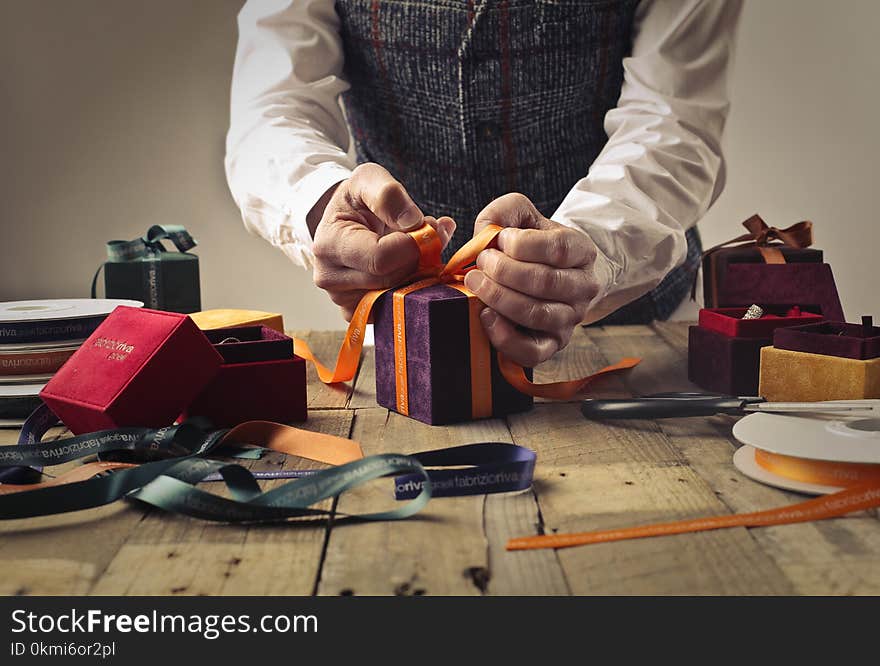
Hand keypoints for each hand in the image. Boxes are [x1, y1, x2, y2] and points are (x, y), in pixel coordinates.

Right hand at [311, 163, 454, 319]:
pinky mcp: (358, 312)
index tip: (427, 227)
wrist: (343, 220)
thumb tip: (413, 222)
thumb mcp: (368, 180)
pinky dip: (411, 289)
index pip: (381, 258)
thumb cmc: (356, 200)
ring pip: (398, 297)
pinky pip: (395, 309)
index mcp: (329, 245)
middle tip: (430, 235)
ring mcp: (343, 300)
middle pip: (393, 280)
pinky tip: (410, 267)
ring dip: (419, 273)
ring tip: (418, 248)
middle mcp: (330, 279)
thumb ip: (389, 195)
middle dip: (419, 257)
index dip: (412, 245)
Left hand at [463, 193, 602, 366]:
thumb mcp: (522, 217)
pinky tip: (486, 316)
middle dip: (503, 271)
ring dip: (499, 298)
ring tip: (476, 284)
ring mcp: (570, 319)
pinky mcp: (552, 345)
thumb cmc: (532, 245)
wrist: (549, 276)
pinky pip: (531, 351)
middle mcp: (583, 287)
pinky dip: (504, 337)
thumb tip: (486, 232)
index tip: (500, 240)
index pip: (559, 248)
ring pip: (536, 314)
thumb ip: (504, 212)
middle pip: (544, 282)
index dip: (522, 245)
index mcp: (582, 251)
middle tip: (480, 263)